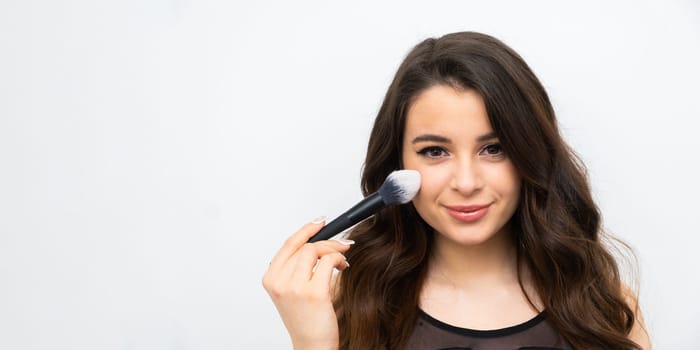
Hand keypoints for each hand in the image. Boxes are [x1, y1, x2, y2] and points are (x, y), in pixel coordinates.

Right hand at [262, 217, 353, 349]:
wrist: (312, 345)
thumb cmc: (305, 319)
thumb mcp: (292, 289)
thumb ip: (297, 266)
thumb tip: (317, 240)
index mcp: (271, 279)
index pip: (288, 244)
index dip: (306, 229)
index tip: (319, 221)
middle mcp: (279, 282)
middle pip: (304, 246)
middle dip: (327, 241)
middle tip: (341, 245)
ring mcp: (295, 288)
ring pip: (316, 250)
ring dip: (334, 251)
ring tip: (341, 260)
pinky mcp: (314, 293)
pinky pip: (329, 262)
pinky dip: (339, 260)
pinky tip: (343, 268)